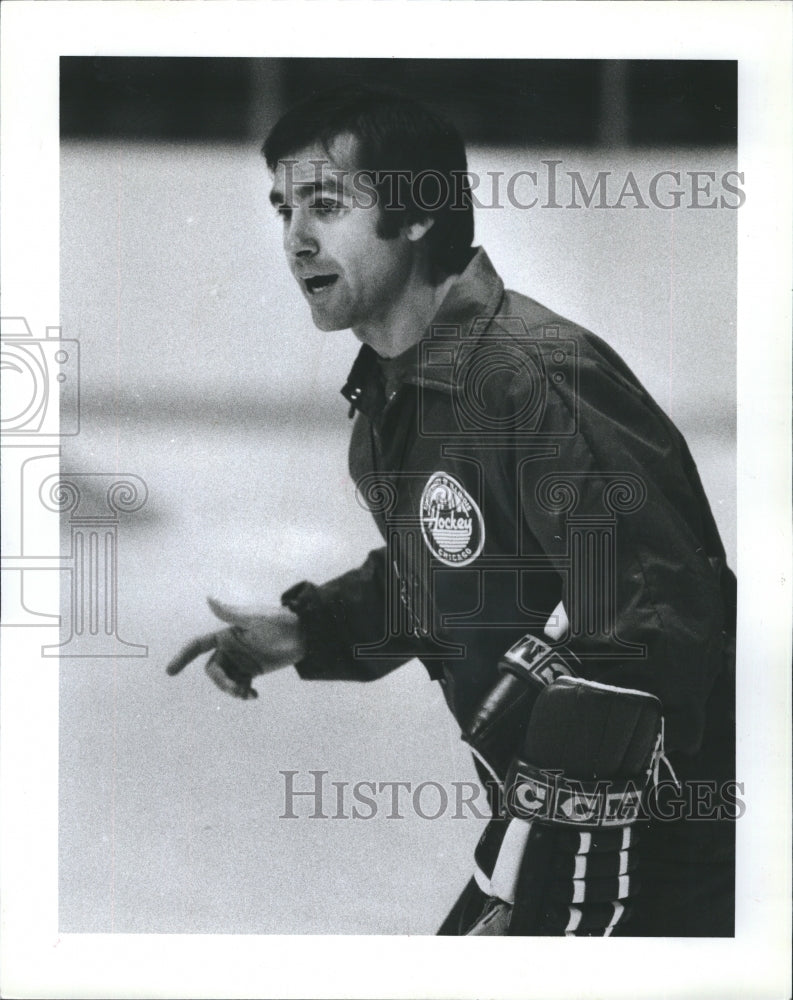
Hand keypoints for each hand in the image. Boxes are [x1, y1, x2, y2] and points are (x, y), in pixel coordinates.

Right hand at [165, 597, 304, 699]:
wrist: (304, 634)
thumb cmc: (280, 622)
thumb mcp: (256, 618)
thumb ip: (231, 614)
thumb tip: (209, 598)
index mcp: (226, 634)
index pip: (198, 646)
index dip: (183, 657)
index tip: (170, 671)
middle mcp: (230, 648)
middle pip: (213, 670)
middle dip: (221, 682)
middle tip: (237, 689)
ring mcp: (241, 660)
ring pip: (225, 680)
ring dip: (232, 690)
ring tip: (247, 694)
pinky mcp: (253, 670)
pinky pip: (240, 685)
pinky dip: (243, 693)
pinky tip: (253, 696)